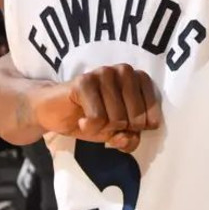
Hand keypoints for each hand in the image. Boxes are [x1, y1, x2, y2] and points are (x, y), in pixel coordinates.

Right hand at [30, 64, 160, 151]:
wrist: (55, 112)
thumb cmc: (92, 118)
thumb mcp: (116, 133)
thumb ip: (129, 138)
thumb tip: (129, 138)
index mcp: (139, 79)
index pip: (153, 113)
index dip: (139, 128)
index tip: (125, 126)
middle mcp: (125, 71)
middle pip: (136, 118)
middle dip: (120, 130)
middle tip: (105, 123)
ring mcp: (104, 73)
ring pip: (117, 118)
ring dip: (103, 129)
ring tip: (92, 120)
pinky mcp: (84, 81)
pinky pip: (98, 117)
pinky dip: (89, 127)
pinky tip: (82, 120)